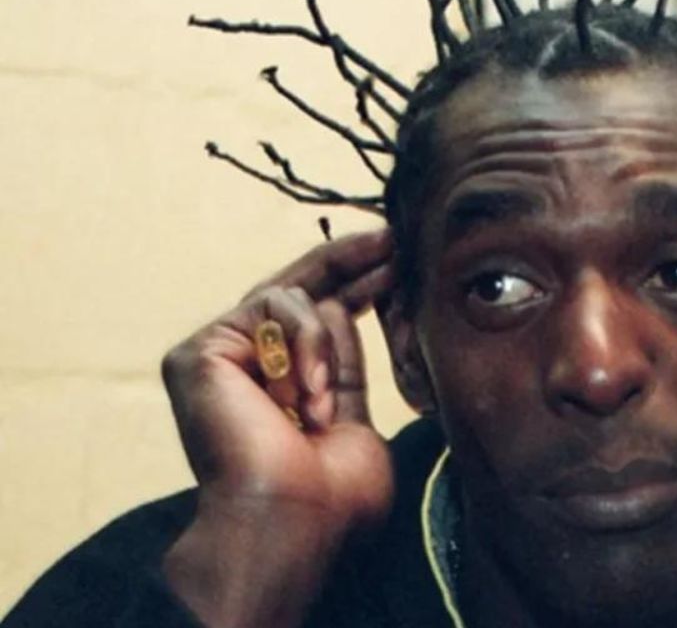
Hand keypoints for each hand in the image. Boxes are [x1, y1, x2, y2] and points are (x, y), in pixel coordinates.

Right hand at [160, 230, 394, 627]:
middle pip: (295, 289)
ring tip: (320, 403)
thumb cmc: (330, 494)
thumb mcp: (352, 416)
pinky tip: (302, 394)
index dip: (355, 282)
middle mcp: (243, 366)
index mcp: (280, 385)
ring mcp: (218, 356)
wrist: (292, 519)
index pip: (318, 316)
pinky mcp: (200, 352)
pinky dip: (300, 346)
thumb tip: (341, 306)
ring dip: (320, 344)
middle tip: (391, 238)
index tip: (394, 257)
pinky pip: (269, 309)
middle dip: (347, 261)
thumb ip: (343, 362)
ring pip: (289, 298)